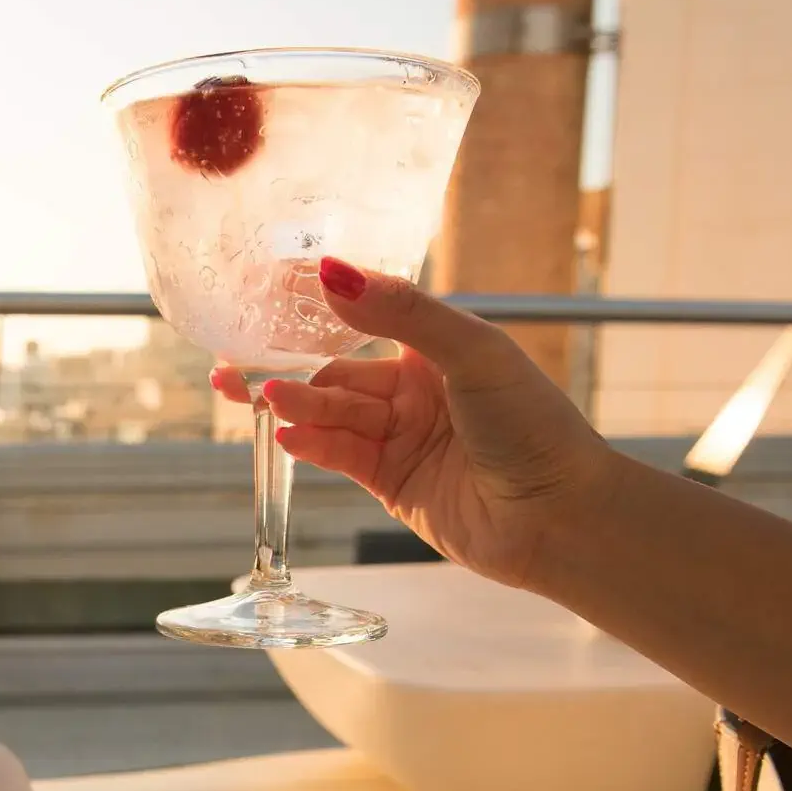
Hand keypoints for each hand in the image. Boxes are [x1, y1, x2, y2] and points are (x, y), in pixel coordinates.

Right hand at [210, 258, 613, 588]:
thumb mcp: (472, 352)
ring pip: (333, 414)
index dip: (318, 303)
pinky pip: (340, 455)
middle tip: (233, 360)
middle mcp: (416, 389)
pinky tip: (288, 434)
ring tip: (258, 396)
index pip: (366, 314)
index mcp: (439, 346)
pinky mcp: (391, 482)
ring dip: (296, 405)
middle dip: (287, 365)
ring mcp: (401, 437)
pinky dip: (312, 443)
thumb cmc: (533, 425)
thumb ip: (402, 314)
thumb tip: (332, 273)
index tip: (266, 288)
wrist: (558, 517)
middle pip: (337, 371)